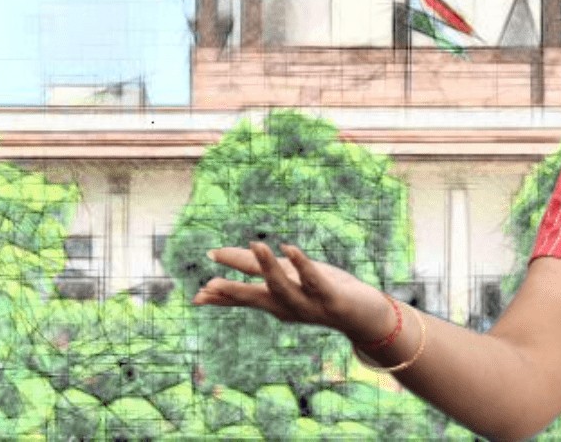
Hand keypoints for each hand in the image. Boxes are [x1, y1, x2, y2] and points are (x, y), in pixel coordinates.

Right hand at [192, 242, 395, 344]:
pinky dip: (302, 264)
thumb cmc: (323, 291)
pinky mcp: (331, 298)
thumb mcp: (289, 278)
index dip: (221, 298)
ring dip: (269, 267)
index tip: (196, 298)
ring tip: (255, 244)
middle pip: (257, 299)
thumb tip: (224, 257)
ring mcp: (309, 304)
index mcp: (277, 303)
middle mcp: (289, 307)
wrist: (364, 314)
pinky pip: (314, 280)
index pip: (244, 300)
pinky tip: (290, 247)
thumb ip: (259, 270)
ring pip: (284, 287)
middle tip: (209, 286)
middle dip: (234, 292)